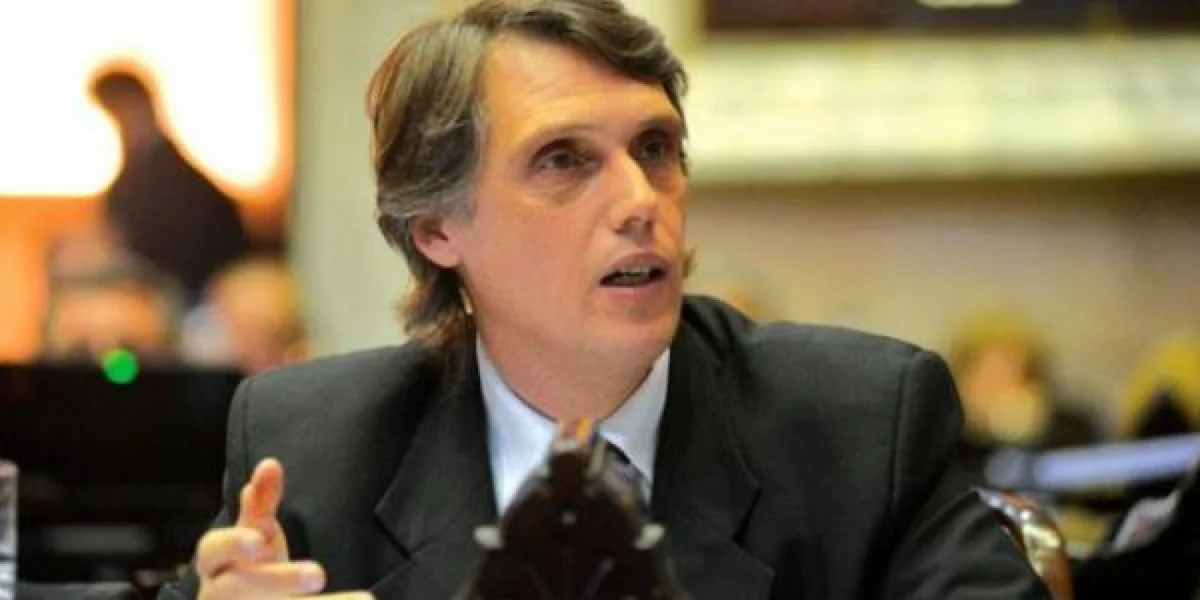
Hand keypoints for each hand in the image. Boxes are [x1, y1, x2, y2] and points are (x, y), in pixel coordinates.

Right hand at [195, 458, 372, 599]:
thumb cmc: (249, 573)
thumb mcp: (254, 538)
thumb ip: (260, 505)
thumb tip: (270, 464)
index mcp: (217, 565)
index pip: (214, 549)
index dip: (234, 543)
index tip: (260, 540)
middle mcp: (219, 593)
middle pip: (236, 588)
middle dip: (276, 580)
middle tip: (318, 576)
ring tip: (365, 599)